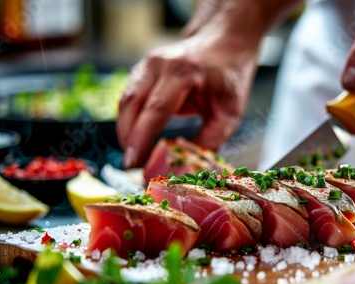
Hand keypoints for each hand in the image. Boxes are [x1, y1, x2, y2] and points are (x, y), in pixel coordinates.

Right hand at [117, 31, 258, 167]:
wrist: (225, 42)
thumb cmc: (229, 76)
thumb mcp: (229, 112)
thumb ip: (211, 140)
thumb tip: (190, 169)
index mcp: (184, 72)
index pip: (156, 108)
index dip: (142, 137)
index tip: (134, 161)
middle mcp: (160, 64)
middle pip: (132, 104)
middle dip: (128, 138)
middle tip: (131, 166)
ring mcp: (148, 64)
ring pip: (125, 101)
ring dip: (125, 130)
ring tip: (133, 156)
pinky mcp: (142, 70)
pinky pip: (129, 97)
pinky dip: (129, 119)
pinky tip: (136, 138)